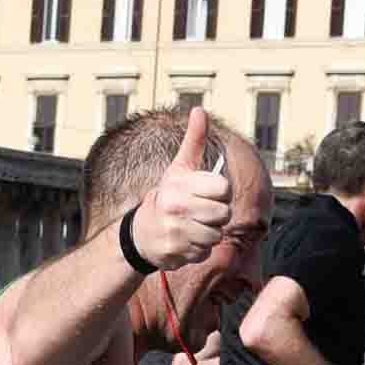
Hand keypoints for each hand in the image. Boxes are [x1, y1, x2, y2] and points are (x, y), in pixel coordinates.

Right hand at [126, 104, 238, 272]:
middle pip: (224, 214)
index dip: (222, 192)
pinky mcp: (176, 254)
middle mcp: (176, 209)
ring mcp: (176, 233)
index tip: (210, 193)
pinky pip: (204, 253)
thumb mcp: (178, 168)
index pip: (224, 189)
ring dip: (209, 233)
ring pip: (216, 236)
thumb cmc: (167, 196)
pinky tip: (186, 241)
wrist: (140, 233)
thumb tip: (199, 110)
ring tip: (194, 226)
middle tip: (202, 211)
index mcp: (179, 186)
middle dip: (217, 215)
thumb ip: (193, 140)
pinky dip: (199, 249)